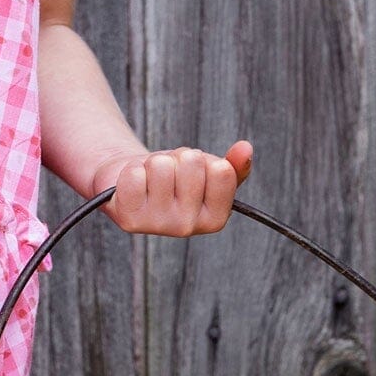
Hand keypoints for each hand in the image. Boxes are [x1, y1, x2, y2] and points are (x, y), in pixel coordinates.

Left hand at [90, 141, 252, 235]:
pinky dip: (132, 170)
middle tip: (170, 173)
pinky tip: (134, 185)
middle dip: (178, 158)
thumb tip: (246, 148)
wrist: (131, 185)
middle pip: (191, 163)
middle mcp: (188, 227)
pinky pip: (134, 174)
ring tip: (151, 178)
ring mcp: (158, 225)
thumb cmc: (174, 178)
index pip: (222, 170)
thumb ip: (233, 165)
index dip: (206, 161)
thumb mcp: (207, 171)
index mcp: (214, 219)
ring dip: (154, 162)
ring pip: (161, 165)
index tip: (194, 173)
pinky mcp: (129, 219)